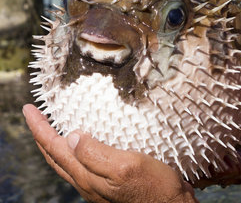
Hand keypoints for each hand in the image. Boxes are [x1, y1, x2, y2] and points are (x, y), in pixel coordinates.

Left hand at [23, 104, 197, 202]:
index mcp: (88, 176)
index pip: (55, 148)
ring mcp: (95, 185)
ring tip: (48, 128)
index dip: (39, 128)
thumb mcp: (127, 167)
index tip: (29, 109)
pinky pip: (78, 165)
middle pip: (54, 156)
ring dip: (52, 143)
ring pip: (64, 162)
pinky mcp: (106, 184)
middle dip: (40, 134)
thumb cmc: (154, 188)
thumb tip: (71, 136)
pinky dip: (69, 151)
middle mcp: (87, 182)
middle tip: (33, 115)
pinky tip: (78, 143)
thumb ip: (96, 154)